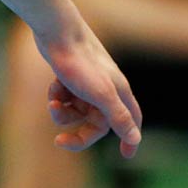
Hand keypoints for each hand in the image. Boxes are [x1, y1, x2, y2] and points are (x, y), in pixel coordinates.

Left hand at [34, 19, 142, 156]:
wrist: (56, 31)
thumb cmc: (80, 63)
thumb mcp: (100, 94)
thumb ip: (118, 116)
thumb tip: (135, 137)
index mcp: (119, 93)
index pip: (131, 121)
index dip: (130, 139)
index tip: (126, 156)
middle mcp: (107, 88)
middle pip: (95, 122)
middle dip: (78, 132)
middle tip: (59, 142)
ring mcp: (88, 82)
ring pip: (77, 110)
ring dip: (63, 112)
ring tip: (52, 104)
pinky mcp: (71, 75)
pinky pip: (65, 97)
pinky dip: (57, 96)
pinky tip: (54, 86)